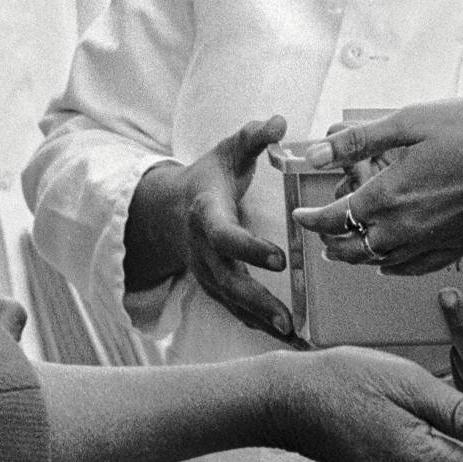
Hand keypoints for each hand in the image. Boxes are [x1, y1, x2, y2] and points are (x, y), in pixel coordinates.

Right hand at [138, 115, 299, 342]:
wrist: (171, 210)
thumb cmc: (209, 178)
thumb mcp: (228, 152)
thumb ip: (253, 137)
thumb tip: (280, 121)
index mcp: (207, 215)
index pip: (226, 236)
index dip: (249, 249)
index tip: (280, 260)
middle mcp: (204, 250)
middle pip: (227, 282)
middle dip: (256, 301)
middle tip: (286, 318)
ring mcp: (207, 273)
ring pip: (231, 303)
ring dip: (259, 321)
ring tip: (291, 337)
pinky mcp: (215, 287)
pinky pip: (234, 310)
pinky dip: (257, 326)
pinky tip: (286, 340)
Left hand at [289, 97, 462, 273]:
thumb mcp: (410, 122)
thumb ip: (359, 141)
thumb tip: (316, 153)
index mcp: (388, 196)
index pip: (335, 218)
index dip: (311, 218)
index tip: (299, 214)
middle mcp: (405, 227)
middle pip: (353, 247)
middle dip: (330, 241)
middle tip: (318, 233)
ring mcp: (431, 242)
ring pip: (380, 261)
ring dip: (357, 256)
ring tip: (346, 249)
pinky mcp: (455, 247)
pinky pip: (414, 268)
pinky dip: (393, 267)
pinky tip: (389, 263)